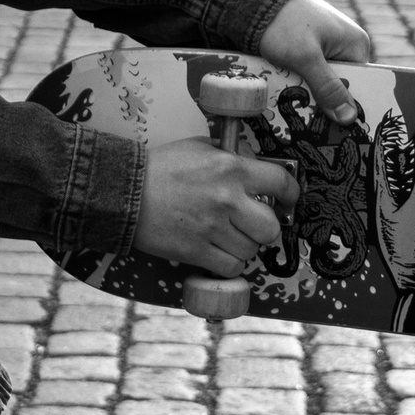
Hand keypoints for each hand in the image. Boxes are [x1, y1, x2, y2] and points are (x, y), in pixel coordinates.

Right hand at [132, 138, 296, 275]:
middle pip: (271, 227)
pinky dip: (229, 264)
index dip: (291, 194)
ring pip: (251, 250)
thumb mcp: (200, 147)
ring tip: (227, 236)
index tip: (288, 201)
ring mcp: (213, 228)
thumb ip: (232, 154)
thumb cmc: (160, 168)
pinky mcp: (197, 251)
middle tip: (253, 224)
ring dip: (244, 246)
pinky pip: (231, 267)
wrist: (123, 192)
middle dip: (266, 228)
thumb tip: (257, 163)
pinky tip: (217, 252)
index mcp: (231, 168)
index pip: (281, 182)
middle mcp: (227, 199)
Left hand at [254, 0, 374, 124]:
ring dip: (306, 91)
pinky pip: (309, 72)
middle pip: (339, 86)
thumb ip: (327, 88)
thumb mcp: (306, 58)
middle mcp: (346, 46)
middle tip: (304, 116)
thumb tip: (349, 118)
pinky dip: (298, 80)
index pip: (359, 86)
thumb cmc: (284, 23)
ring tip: (290, 101)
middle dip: (322, 99)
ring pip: (321, 81)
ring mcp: (328, 45)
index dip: (345, 106)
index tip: (330, 126)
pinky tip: (285, 86)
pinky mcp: (310, 47)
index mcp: (357, 45)